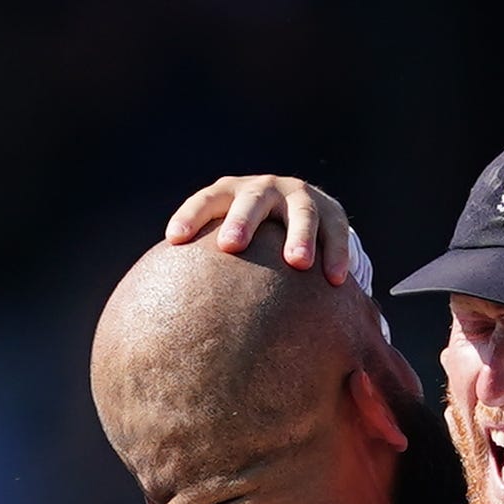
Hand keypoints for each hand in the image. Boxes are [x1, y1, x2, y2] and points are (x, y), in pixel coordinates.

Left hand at [164, 175, 357, 285]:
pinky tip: (338, 280)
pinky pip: (337, 231)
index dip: (190, 217)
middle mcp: (264, 189)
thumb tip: (164, 313)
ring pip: (301, 212)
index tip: (174, 240)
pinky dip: (338, 253)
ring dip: (299, 236)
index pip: (206, 200)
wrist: (301, 215)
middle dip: (241, 220)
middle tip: (232, 245)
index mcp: (231, 193)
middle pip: (252, 200)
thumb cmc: (252, 244)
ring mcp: (299, 197)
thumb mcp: (229, 244)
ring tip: (298, 263)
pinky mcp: (332, 211)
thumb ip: (205, 266)